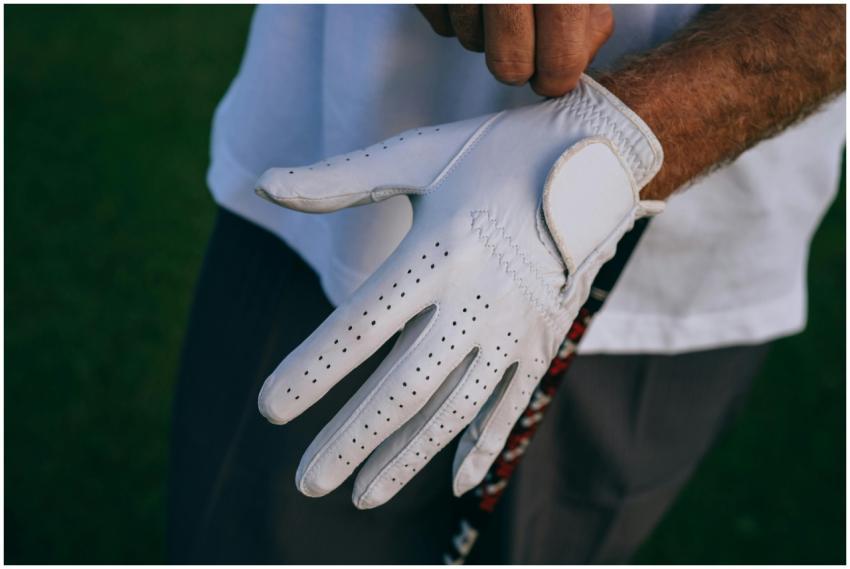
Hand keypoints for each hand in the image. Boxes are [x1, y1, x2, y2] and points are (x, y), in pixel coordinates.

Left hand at [255, 75, 663, 508]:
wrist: (601, 159)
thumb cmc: (497, 154)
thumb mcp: (421, 155)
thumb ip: (341, 178)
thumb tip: (264, 184)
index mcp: (439, 250)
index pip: (361, 325)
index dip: (314, 370)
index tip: (270, 409)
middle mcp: (478, 298)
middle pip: (405, 385)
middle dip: (353, 438)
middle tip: (308, 482)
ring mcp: (517, 326)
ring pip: (455, 408)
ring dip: (408, 456)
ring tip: (363, 495)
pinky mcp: (544, 341)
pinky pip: (510, 405)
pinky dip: (482, 447)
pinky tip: (451, 484)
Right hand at [417, 4, 613, 95]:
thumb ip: (589, 9)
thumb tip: (578, 56)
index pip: (559, 60)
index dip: (557, 76)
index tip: (556, 73)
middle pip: (509, 66)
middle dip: (520, 63)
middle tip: (528, 42)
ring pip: (472, 43)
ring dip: (486, 32)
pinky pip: (442, 24)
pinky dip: (457, 14)